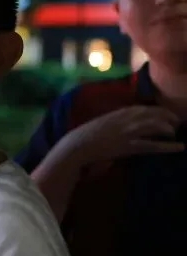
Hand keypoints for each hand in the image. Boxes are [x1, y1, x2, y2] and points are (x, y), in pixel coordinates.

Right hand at [66, 105, 183, 165]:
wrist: (79, 144)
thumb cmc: (90, 133)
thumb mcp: (106, 120)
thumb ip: (120, 118)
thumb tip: (132, 120)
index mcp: (122, 112)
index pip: (147, 108)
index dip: (160, 112)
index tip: (167, 116)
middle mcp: (128, 119)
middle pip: (156, 114)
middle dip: (169, 118)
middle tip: (177, 124)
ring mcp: (130, 132)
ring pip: (157, 126)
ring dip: (170, 129)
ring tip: (174, 134)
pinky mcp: (130, 146)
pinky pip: (154, 145)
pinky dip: (169, 146)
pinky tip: (180, 147)